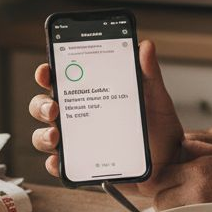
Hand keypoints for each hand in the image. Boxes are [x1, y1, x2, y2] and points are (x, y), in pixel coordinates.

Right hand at [28, 39, 184, 181]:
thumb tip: (146, 45)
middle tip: (53, 107)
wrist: (170, 160)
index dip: (46, 73)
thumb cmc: (158, 125)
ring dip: (43, 135)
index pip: (60, 80)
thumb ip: (148, 72)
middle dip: (41, 105)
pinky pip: (60, 166)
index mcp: (91, 93)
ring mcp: (78, 141)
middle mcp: (79, 115)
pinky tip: (60, 161)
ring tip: (56, 136)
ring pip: (45, 136)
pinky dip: (55, 164)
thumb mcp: (155, 96)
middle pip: (44, 107)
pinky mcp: (82, 165)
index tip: (46, 71)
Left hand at [139, 138, 211, 209]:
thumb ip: (201, 148)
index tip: (170, 182)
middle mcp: (197, 188)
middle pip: (160, 197)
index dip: (163, 180)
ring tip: (188, 207)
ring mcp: (202, 209)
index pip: (162, 176)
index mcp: (200, 168)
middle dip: (165, 197)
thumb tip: (180, 143)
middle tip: (176, 196)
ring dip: (173, 211)